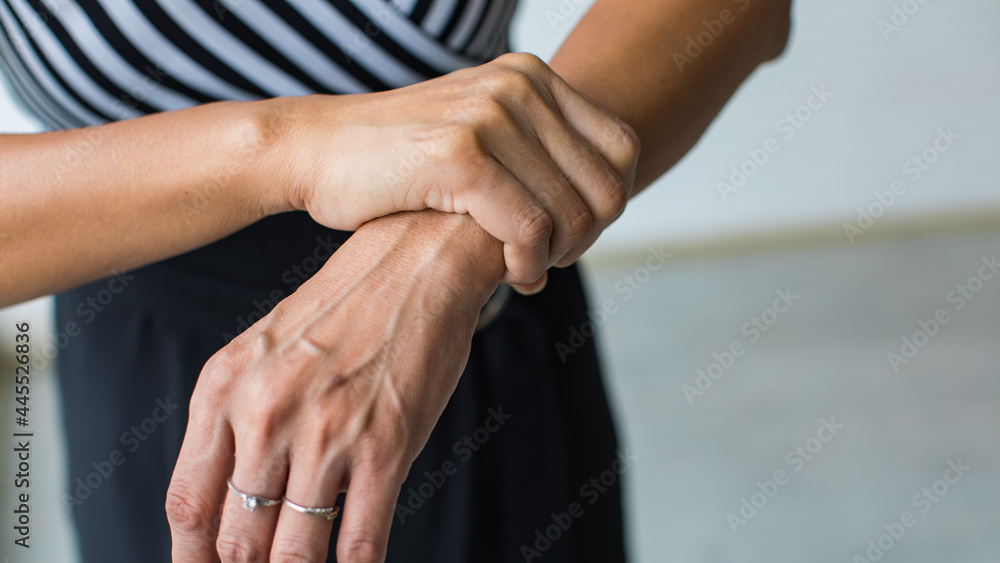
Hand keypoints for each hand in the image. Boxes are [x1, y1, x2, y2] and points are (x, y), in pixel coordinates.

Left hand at [165, 210, 503, 561]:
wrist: (416, 261)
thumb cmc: (346, 307)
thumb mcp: (265, 350)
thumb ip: (240, 417)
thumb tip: (236, 498)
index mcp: (224, 388)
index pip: (188, 503)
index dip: (191, 558)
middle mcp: (265, 413)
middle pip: (236, 537)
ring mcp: (325, 432)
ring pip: (293, 551)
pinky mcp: (384, 444)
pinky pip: (358, 539)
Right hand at [254, 52, 639, 286]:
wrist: (317, 152)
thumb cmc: (398, 159)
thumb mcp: (481, 134)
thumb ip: (537, 149)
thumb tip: (602, 197)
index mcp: (532, 76)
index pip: (622, 148)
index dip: (607, 205)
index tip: (569, 234)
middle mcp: (519, 86)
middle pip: (605, 186)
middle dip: (584, 239)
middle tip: (546, 260)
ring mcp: (490, 117)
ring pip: (571, 214)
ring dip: (553, 258)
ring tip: (523, 270)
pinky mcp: (460, 156)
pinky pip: (530, 229)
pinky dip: (527, 264)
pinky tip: (507, 275)